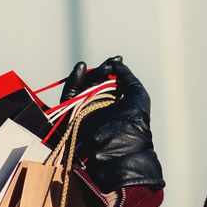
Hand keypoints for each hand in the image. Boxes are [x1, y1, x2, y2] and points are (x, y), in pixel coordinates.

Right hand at [60, 56, 164, 191]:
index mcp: (115, 104)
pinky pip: (69, 96)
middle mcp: (99, 107)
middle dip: (102, 71)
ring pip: (83, 87)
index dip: (112, 69)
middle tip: (109, 66)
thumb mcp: (137, 95)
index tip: (116, 60)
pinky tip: (81, 67)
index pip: (109, 82)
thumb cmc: (134, 122)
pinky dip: (73, 81)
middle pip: (95, 82)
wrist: (119, 146)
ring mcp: (85, 111)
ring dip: (91, 75)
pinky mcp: (71, 115)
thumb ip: (127, 77)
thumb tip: (118, 64)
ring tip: (102, 68)